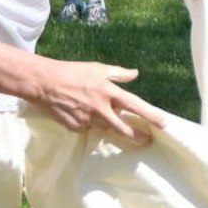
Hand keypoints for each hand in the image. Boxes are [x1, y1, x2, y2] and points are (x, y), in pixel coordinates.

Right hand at [31, 59, 160, 144]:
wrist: (44, 83)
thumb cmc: (72, 72)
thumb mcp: (97, 68)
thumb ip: (118, 73)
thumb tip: (135, 74)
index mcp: (107, 91)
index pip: (134, 105)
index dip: (150, 115)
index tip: (163, 123)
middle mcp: (100, 108)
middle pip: (123, 128)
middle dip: (137, 135)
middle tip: (147, 139)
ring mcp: (87, 119)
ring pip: (105, 127)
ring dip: (109, 123)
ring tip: (100, 111)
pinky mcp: (76, 127)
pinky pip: (88, 127)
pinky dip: (89, 122)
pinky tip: (80, 111)